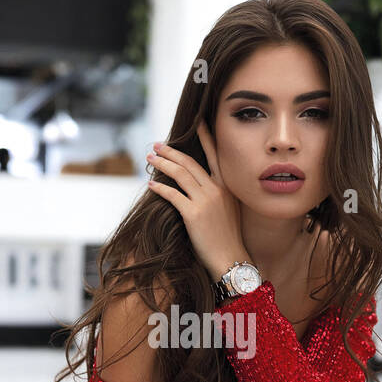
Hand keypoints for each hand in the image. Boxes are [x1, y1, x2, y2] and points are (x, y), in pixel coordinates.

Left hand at [145, 121, 252, 282]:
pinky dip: (160, 187)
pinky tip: (151, 184)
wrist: (231, 259)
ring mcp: (206, 200)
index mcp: (227, 186)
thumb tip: (198, 186)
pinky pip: (172, 194)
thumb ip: (216, 195)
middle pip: (190, 162)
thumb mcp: (228, 210)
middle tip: (158, 145)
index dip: (205, 136)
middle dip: (171, 150)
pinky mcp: (194, 214)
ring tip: (150, 158)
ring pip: (180, 174)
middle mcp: (217, 189)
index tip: (196, 122)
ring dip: (162, 163)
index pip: (215, 154)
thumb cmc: (227, 238)